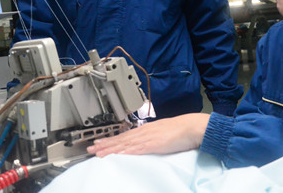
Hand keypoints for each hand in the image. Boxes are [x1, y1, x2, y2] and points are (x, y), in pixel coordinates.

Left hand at [87, 113, 209, 157]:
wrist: (191, 126)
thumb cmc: (180, 130)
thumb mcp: (162, 133)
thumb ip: (152, 138)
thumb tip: (145, 144)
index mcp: (145, 130)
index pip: (124, 136)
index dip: (110, 141)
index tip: (99, 144)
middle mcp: (144, 132)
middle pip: (120, 140)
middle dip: (105, 145)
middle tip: (91, 149)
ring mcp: (147, 138)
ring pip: (125, 144)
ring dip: (111, 149)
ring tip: (98, 153)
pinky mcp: (153, 144)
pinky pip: (137, 149)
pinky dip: (126, 152)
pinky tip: (118, 155)